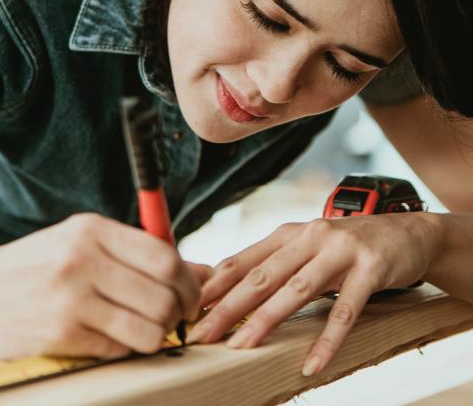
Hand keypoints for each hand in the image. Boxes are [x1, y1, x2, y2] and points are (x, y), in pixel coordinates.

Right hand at [0, 213, 209, 360]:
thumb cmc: (41, 264)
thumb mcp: (85, 242)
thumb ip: (141, 252)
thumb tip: (202, 271)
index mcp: (93, 230)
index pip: (164, 255)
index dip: (189, 279)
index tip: (192, 292)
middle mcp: (83, 260)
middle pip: (162, 292)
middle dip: (181, 310)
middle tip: (178, 317)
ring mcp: (70, 298)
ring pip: (148, 326)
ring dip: (160, 334)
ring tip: (151, 329)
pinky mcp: (60, 335)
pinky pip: (119, 347)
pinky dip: (130, 347)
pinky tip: (121, 338)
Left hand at [186, 212, 440, 375]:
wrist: (407, 233)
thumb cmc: (350, 245)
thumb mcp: (309, 245)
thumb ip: (276, 262)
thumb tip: (230, 288)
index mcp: (290, 232)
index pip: (244, 258)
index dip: (214, 283)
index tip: (187, 306)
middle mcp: (311, 236)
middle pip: (262, 275)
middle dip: (228, 306)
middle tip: (201, 333)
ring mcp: (341, 251)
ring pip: (296, 290)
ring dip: (265, 320)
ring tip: (241, 347)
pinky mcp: (370, 270)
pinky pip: (345, 311)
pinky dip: (327, 340)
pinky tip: (312, 364)